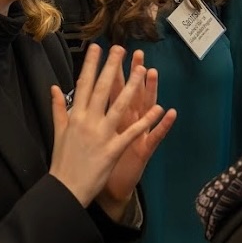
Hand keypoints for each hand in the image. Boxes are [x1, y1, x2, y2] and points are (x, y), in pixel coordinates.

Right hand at [49, 44, 164, 206]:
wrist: (65, 189)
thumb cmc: (62, 160)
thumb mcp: (58, 131)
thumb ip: (58, 108)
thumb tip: (54, 88)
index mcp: (75, 116)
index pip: (83, 84)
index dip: (90, 65)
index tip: (96, 47)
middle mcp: (88, 121)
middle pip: (102, 89)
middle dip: (112, 67)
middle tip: (121, 48)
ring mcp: (101, 135)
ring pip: (119, 106)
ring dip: (132, 87)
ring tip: (142, 70)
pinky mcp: (113, 150)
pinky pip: (132, 132)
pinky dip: (147, 121)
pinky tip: (160, 109)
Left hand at [98, 49, 176, 219]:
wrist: (109, 191)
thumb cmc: (99, 164)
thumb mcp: (91, 136)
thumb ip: (82, 115)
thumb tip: (72, 96)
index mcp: (111, 119)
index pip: (111, 91)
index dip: (111, 72)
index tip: (111, 51)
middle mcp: (126, 123)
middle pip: (130, 94)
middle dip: (131, 73)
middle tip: (137, 54)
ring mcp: (136, 135)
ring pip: (144, 110)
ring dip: (149, 91)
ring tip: (153, 73)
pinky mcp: (143, 150)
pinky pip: (155, 136)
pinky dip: (162, 125)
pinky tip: (169, 112)